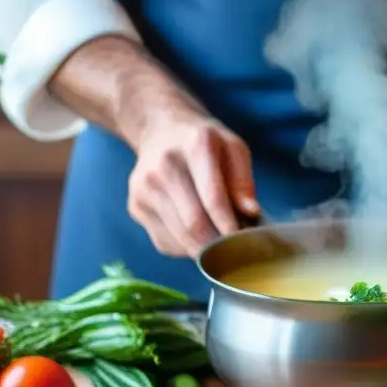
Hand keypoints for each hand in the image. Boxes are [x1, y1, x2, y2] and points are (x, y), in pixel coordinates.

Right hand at [128, 110, 258, 257]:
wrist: (160, 131)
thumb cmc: (205, 144)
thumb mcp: (233, 148)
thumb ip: (243, 180)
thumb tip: (250, 212)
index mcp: (195, 145)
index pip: (213, 197)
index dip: (230, 226)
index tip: (244, 245)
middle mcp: (164, 165)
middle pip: (193, 223)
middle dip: (218, 247)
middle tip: (235, 255)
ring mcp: (144, 187)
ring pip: (179, 238)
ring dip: (203, 251)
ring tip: (219, 247)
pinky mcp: (135, 206)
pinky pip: (165, 242)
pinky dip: (185, 248)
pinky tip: (195, 236)